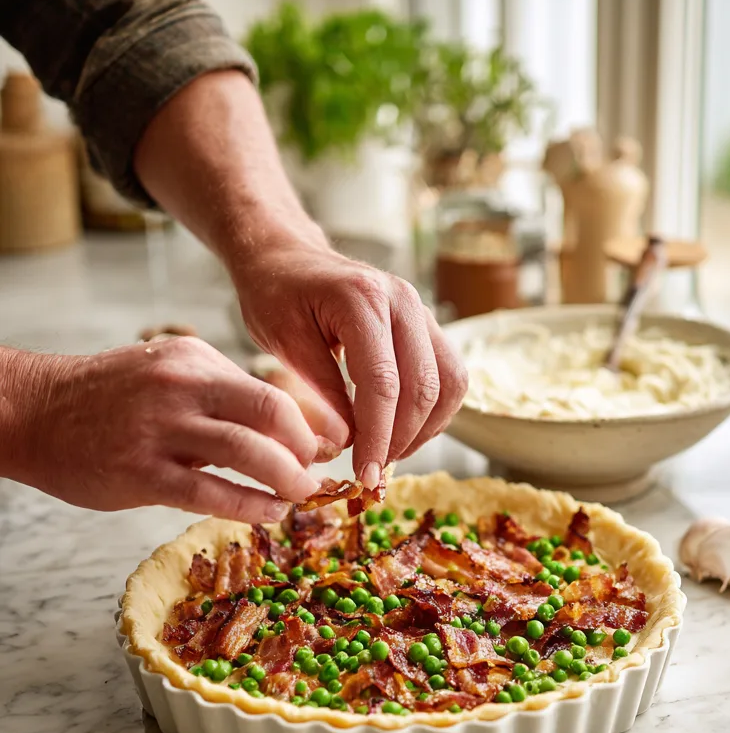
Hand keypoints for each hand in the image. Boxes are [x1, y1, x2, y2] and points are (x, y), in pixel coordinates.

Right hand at [10, 337, 320, 521]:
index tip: (326, 448)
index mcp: (196, 359)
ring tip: (300, 495)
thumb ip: (223, 396)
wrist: (32, 411)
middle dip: (306, 448)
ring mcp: (160, 429)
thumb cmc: (111, 399)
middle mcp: (182, 386)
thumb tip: (289, 430)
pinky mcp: (140, 472)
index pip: (272, 391)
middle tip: (316, 472)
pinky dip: (250, 507)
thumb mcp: (169, 375)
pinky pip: (211, 493)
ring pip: (248, 453)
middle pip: (272, 412)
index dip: (309, 425)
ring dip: (287, 479)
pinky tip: (268, 513)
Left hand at [230, 239, 467, 490]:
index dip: (378, 436)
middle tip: (373, 474)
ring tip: (389, 455)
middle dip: (402, 440)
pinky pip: (449, 376)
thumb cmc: (277, 294)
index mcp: (363, 300)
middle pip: (424, 387)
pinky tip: (403, 433)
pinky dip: (434, 413)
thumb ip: (321, 388)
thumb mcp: (283, 339)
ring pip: (449, 384)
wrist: (289, 257)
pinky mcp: (428, 327)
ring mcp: (422, 312)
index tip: (364, 474)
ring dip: (425, 429)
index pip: (384, 383)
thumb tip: (349, 441)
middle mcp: (404, 302)